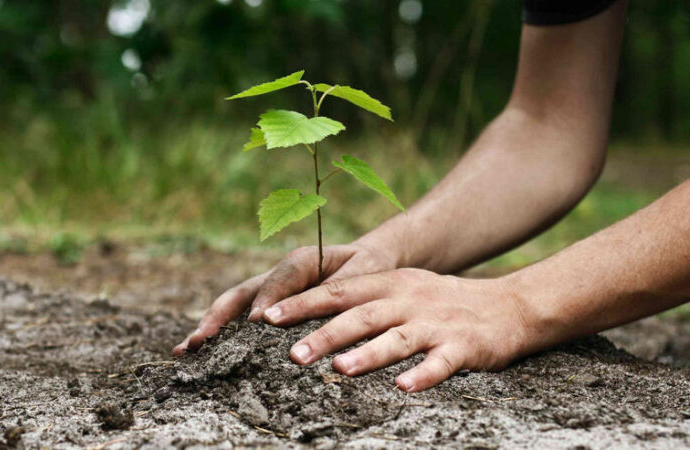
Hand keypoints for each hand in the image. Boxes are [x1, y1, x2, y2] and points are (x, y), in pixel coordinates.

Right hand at [173, 242, 396, 354]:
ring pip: (233, 306)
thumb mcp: (364, 273)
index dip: (266, 300)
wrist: (367, 261)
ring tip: (185, 350)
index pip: (279, 280)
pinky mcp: (268, 305)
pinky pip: (240, 318)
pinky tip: (199, 354)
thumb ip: (343, 288)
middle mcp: (278, 275)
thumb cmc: (368, 268)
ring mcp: (269, 290)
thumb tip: (320, 310)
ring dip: (210, 327)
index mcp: (302, 261)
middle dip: (218, 317)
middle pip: (241, 293)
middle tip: (199, 341)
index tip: (256, 324)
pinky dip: (220, 334)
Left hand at [261, 269, 530, 391]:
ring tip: (340, 370)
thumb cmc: (441, 302)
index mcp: (389, 284)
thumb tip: (309, 317)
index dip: (302, 303)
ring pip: (397, 338)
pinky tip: (403, 388)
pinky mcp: (464, 346)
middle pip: (361, 315)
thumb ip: (362, 299)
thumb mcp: (402, 289)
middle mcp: (408, 300)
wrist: (509, 305)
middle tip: (292, 354)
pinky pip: (440, 362)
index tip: (268, 317)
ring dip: (368, 354)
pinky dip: (423, 375)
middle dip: (325, 334)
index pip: (338, 291)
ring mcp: (436, 323)